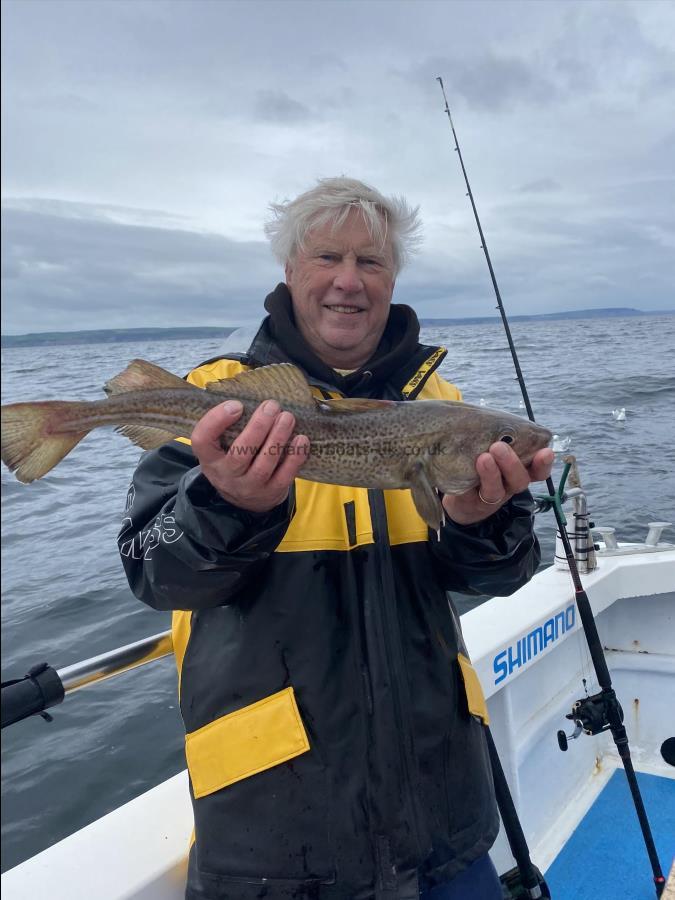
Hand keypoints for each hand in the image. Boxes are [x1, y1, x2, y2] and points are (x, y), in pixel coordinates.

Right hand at [190, 399, 309, 512]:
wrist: (244, 500)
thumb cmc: (232, 461)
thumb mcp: (219, 448)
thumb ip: (227, 427)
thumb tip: (247, 392)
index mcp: (210, 459)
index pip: (202, 440)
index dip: (216, 420)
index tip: (236, 405)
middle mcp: (226, 475)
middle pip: (240, 453)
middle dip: (258, 427)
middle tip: (272, 406)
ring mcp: (249, 486)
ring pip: (264, 464)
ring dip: (278, 438)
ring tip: (287, 417)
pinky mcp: (271, 492)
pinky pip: (284, 476)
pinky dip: (295, 457)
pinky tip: (301, 439)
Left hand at [442, 444, 553, 525]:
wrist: (455, 491)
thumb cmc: (478, 459)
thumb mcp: (489, 445)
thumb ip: (496, 434)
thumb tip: (494, 417)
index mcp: (519, 469)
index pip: (538, 469)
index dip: (543, 463)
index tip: (546, 452)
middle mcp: (508, 484)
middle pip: (519, 480)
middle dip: (512, 463)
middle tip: (499, 447)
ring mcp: (491, 496)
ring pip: (496, 490)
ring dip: (492, 473)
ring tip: (484, 458)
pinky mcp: (472, 502)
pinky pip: (474, 496)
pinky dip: (472, 482)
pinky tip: (468, 468)